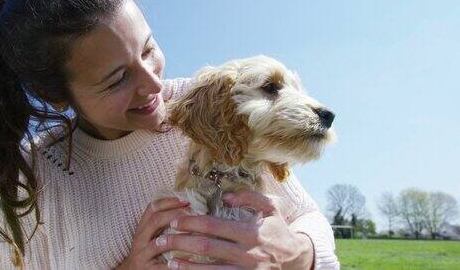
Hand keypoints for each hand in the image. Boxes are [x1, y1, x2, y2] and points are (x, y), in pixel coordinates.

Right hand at [116, 197, 190, 269]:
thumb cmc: (148, 254)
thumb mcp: (151, 236)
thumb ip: (163, 224)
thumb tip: (189, 210)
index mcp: (142, 228)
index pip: (152, 208)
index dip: (169, 201)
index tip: (186, 200)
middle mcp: (139, 240)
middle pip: (155, 221)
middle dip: (175, 215)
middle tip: (194, 214)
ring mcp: (141, 256)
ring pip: (159, 243)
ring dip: (178, 238)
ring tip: (195, 235)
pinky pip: (163, 266)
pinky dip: (176, 262)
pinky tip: (190, 259)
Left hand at [157, 190, 314, 269]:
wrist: (297, 259)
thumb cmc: (279, 229)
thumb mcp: (271, 207)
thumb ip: (250, 196)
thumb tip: (226, 196)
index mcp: (251, 232)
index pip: (214, 226)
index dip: (191, 223)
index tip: (175, 220)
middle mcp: (248, 254)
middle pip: (206, 248)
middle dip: (181, 242)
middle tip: (163, 239)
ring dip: (186, 266)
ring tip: (168, 261)